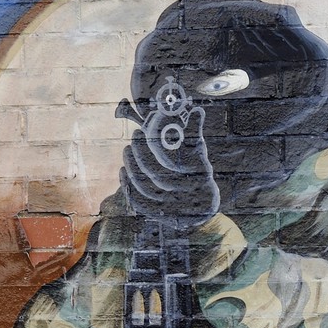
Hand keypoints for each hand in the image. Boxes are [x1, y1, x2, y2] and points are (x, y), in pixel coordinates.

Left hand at [120, 84, 220, 230]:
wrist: (203, 205)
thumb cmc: (199, 173)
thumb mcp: (199, 154)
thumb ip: (195, 134)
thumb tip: (197, 111)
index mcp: (197, 178)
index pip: (169, 162)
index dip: (151, 146)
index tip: (141, 130)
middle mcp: (186, 196)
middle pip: (157, 175)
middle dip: (141, 154)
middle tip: (135, 136)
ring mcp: (172, 209)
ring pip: (146, 189)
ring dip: (132, 167)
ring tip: (127, 150)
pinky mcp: (160, 216)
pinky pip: (140, 204)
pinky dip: (129, 188)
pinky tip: (123, 172)